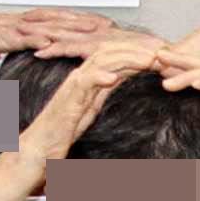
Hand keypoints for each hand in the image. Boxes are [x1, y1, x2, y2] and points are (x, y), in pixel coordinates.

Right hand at [12, 35, 170, 168]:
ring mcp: (73, 86)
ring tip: (147, 60)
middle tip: (161, 53)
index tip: (159, 56)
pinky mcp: (67, 99)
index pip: (115, 58)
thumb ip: (103, 94)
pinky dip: (99, 76)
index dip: (137, 53)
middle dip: (137, 50)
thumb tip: (118, 83)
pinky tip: (114, 77)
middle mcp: (81, 78)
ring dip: (126, 59)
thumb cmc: (60, 134)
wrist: (37, 150)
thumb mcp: (90, 110)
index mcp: (88, 80)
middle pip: (110, 53)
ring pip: (100, 62)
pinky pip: (84, 82)